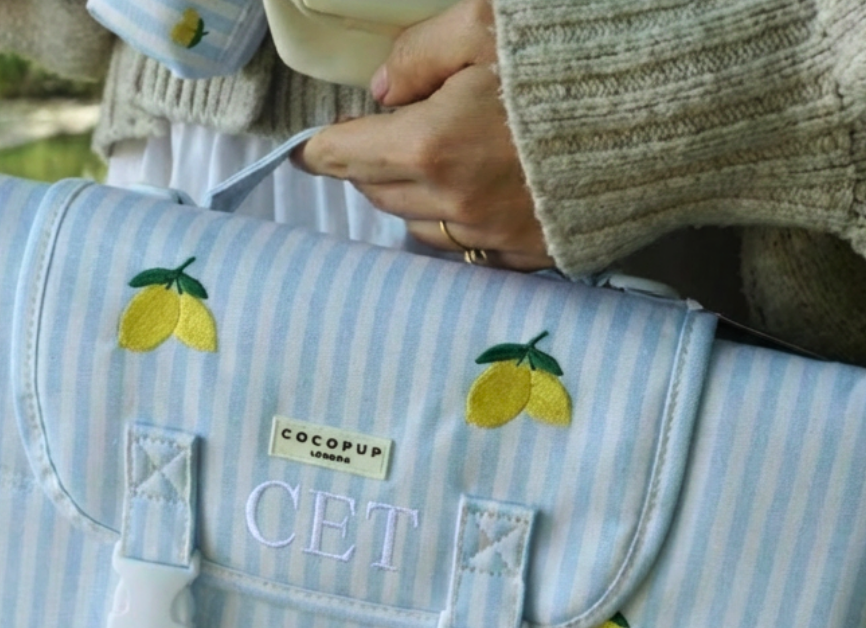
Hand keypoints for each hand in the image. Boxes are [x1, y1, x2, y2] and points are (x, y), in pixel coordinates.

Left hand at [293, 0, 551, 270]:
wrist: (666, 118)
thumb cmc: (573, 61)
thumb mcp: (486, 22)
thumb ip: (418, 52)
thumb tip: (381, 90)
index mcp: (430, 144)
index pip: (345, 155)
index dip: (320, 149)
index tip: (308, 149)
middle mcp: (450, 202)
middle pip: (375, 194)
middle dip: (367, 167)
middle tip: (379, 139)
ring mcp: (487, 238)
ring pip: (415, 226)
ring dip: (408, 197)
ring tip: (433, 164)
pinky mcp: (522, 257)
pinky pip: (463, 249)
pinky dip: (453, 222)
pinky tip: (473, 196)